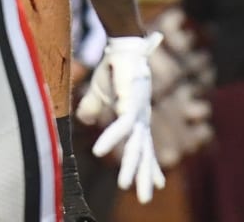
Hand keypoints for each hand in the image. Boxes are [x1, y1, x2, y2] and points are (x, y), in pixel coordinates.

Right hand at [76, 35, 164, 202]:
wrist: (121, 45)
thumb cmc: (114, 67)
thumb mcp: (100, 93)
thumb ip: (92, 107)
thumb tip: (85, 119)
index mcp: (137, 118)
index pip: (146, 147)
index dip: (151, 166)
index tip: (158, 185)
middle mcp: (141, 118)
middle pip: (143, 153)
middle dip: (144, 176)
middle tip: (146, 199)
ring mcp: (138, 112)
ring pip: (135, 146)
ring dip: (131, 168)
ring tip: (127, 188)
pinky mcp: (130, 103)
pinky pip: (120, 127)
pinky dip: (110, 139)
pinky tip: (101, 152)